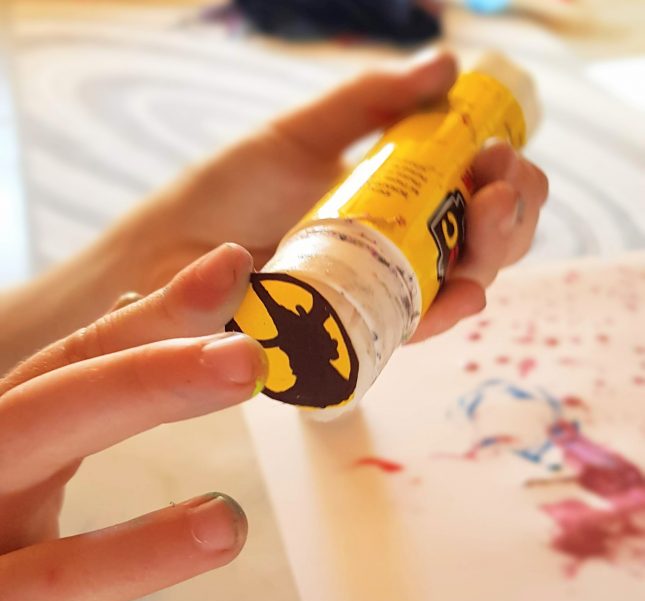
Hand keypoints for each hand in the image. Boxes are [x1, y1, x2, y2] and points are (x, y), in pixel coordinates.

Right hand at [0, 245, 266, 600]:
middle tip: (244, 361)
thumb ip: (137, 348)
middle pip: (33, 430)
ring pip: (38, 586)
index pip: (66, 367)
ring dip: (130, 554)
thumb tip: (222, 266)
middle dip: (135, 390)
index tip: (236, 287)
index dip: (151, 333)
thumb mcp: (55, 419)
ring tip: (225, 524)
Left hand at [153, 51, 546, 339]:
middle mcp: (397, 254)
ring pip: (460, 286)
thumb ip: (367, 103)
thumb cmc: (224, 195)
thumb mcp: (299, 137)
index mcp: (394, 204)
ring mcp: (376, 296)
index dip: (502, 176)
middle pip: (481, 243)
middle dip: (509, 213)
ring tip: (489, 215)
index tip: (496, 149)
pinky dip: (441, 315)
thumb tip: (445, 65)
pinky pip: (407, 330)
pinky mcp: (349, 336)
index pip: (472, 194)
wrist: (165, 253)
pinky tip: (463, 294)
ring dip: (491, 256)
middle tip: (499, 183)